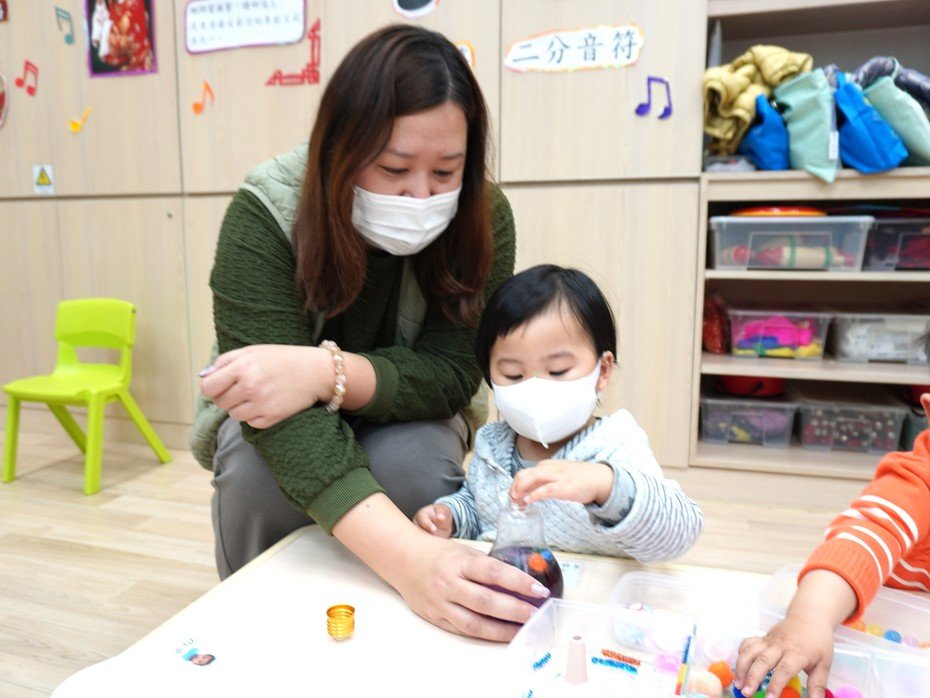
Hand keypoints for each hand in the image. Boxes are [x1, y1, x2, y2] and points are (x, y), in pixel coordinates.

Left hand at [199, 344, 329, 428]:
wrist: (316, 372)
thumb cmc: (283, 358)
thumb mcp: (253, 351)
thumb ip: (225, 361)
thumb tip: (204, 377)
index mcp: (242, 367)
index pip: (208, 388)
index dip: (212, 387)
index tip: (221, 385)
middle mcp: (250, 386)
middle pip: (220, 403)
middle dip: (227, 396)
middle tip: (243, 388)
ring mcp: (261, 404)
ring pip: (234, 415)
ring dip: (240, 407)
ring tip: (257, 395)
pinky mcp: (271, 418)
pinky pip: (250, 423)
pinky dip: (255, 416)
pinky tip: (267, 403)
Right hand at [334, 493, 547, 641]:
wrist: (402, 559)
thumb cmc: (438, 553)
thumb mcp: (463, 550)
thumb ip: (486, 566)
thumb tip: (517, 581)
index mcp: (459, 561)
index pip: (493, 571)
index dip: (518, 582)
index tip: (538, 590)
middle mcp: (449, 583)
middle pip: (486, 601)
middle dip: (515, 610)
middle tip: (536, 613)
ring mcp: (440, 603)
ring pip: (474, 622)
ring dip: (502, 629)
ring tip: (522, 629)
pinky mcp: (435, 617)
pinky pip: (463, 630)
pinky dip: (484, 634)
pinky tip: (501, 634)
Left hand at [510, 459, 613, 506]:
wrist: (598, 478)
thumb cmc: (578, 478)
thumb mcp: (557, 476)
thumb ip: (543, 481)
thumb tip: (528, 492)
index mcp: (546, 466)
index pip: (524, 473)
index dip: (515, 485)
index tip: (513, 496)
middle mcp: (548, 468)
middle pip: (524, 475)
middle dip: (514, 487)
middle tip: (512, 500)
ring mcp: (556, 476)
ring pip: (531, 479)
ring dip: (520, 490)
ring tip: (516, 502)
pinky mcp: (563, 486)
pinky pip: (544, 489)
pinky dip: (533, 495)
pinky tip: (528, 501)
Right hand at [734, 570, 855, 697]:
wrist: (809, 618)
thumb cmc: (817, 642)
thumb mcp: (823, 664)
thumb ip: (818, 685)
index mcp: (797, 653)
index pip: (784, 670)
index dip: (775, 684)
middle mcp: (780, 646)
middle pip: (763, 661)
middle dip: (752, 678)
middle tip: (746, 693)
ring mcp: (769, 640)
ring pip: (751, 651)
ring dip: (742, 666)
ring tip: (738, 683)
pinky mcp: (762, 637)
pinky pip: (747, 643)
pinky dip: (740, 653)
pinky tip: (739, 666)